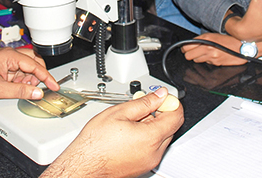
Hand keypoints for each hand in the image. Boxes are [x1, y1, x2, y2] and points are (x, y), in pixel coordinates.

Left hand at [0, 47, 58, 112]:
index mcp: (9, 55)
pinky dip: (18, 80)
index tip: (54, 85)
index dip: (46, 77)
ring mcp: (3, 60)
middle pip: (32, 62)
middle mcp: (7, 55)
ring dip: (26, 79)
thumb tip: (37, 92)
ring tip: (20, 89)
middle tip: (37, 88)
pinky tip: (12, 88)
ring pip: (24, 67)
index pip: (35, 65)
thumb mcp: (0, 89)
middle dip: (36, 75)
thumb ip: (21, 91)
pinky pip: (15, 71)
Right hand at [43, 87, 183, 177]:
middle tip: (143, 106)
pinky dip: (147, 138)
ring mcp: (150, 161)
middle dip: (161, 114)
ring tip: (131, 121)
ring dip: (153, 126)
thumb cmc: (96, 143)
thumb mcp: (119, 112)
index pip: (176, 116)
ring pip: (162, 138)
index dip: (171, 103)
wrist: (84, 165)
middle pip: (171, 127)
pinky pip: (153, 149)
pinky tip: (129, 133)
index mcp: (151, 137)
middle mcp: (154, 152)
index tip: (162, 97)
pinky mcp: (143, 167)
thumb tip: (159, 95)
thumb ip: (144, 102)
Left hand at [182, 32, 245, 65]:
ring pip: (196, 60)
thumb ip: (202, 39)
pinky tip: (213, 56)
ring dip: (197, 57)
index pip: (187, 46)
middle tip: (191, 51)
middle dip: (188, 54)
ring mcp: (212, 57)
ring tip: (204, 53)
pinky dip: (207, 60)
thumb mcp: (214, 35)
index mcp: (206, 39)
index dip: (184, 48)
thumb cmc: (230, 39)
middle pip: (188, 55)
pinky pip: (206, 63)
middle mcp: (207, 48)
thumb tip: (191, 44)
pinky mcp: (216, 63)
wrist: (243, 47)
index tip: (184, 48)